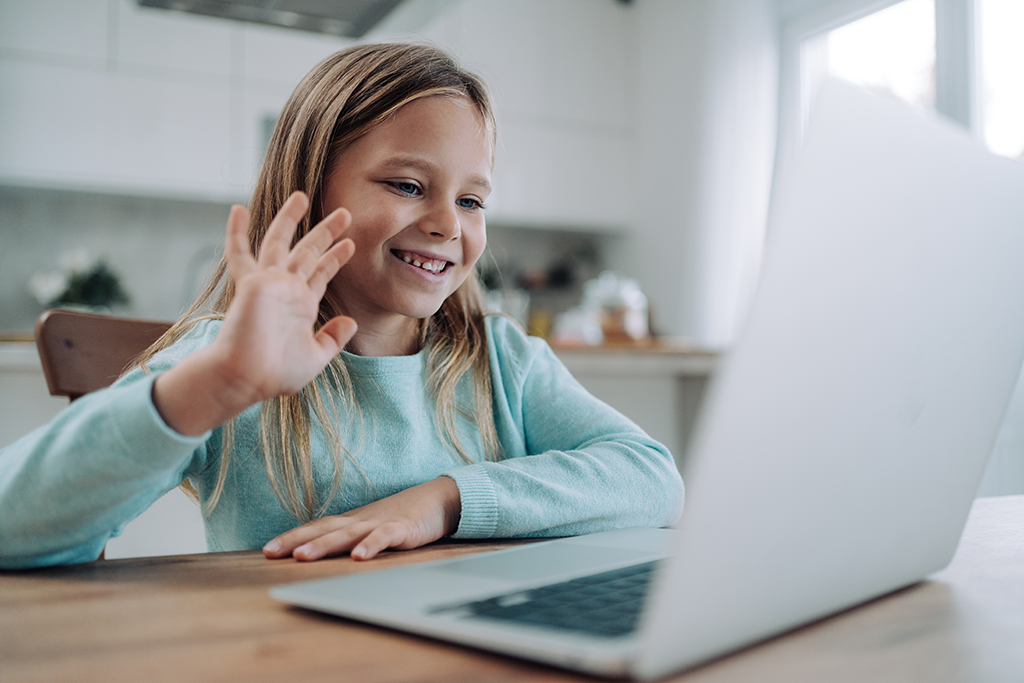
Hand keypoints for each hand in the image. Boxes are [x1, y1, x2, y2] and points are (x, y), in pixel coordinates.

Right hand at [153, 192, 356, 435]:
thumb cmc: (275, 374)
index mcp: (301, 305)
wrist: (247, 380)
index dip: (335, 257)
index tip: (350, 243)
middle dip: (326, 231)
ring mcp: (268, 284)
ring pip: (281, 243)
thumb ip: (333, 338)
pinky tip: (238, 211)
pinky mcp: (252, 284)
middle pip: (308, 251)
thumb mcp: (315, 356)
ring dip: (291, 219)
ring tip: (304, 196)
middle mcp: (286, 290)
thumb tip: (351, 321)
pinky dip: (238, 233)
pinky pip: (241, 253)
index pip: (320, 273)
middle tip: (346, 212)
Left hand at [262, 477, 461, 560]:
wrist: (438, 499)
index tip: (268, 549)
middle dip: (296, 541)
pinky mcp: (403, 529)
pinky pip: (384, 537)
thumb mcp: (371, 528)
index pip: (317, 527)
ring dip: (324, 545)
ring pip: (348, 534)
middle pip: (324, 529)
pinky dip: (371, 546)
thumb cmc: (402, 516)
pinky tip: (360, 557)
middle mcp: (360, 521)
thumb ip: (349, 539)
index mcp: (351, 521)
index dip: (292, 537)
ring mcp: (380, 523)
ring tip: (302, 556)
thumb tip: (322, 551)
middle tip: (272, 552)